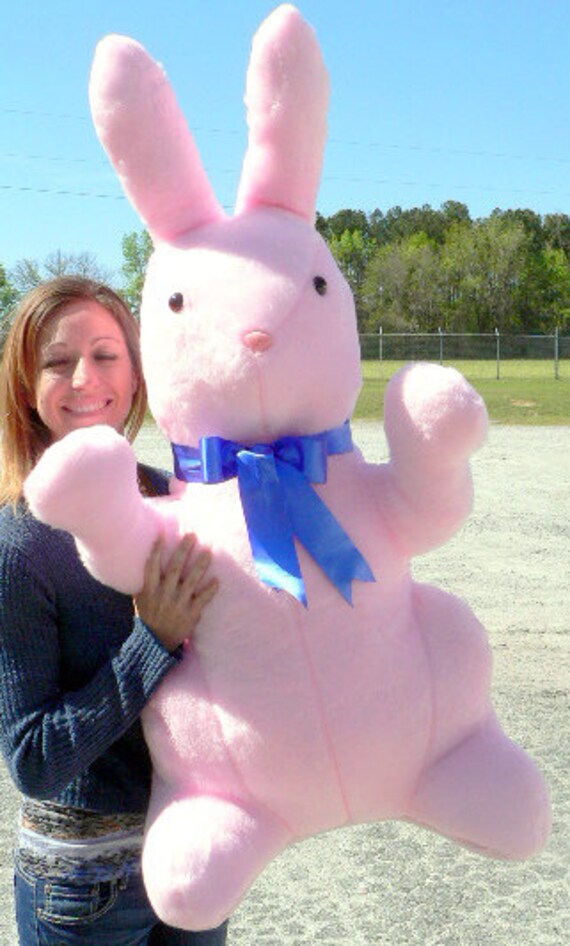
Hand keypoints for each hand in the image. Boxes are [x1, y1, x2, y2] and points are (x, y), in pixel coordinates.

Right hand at [134, 534, 217, 651]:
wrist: (156, 642)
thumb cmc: (148, 616)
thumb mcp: (140, 599)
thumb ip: (145, 582)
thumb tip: (150, 559)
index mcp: (150, 590)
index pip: (152, 566)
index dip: (157, 550)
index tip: (162, 534)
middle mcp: (164, 595)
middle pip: (175, 569)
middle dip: (183, 551)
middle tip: (192, 535)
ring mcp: (178, 604)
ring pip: (191, 581)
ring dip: (200, 565)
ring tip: (208, 551)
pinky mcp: (190, 614)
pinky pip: (202, 600)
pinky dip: (209, 590)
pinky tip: (217, 580)